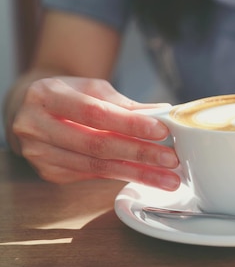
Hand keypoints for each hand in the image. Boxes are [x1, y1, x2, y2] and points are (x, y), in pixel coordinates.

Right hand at [11, 77, 179, 189]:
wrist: (32, 107)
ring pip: (96, 167)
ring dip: (137, 174)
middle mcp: (36, 126)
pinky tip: (146, 178)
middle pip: (96, 145)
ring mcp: (39, 154)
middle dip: (139, 154)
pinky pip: (92, 176)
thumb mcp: (92, 88)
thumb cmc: (69, 94)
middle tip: (170, 160)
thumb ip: (123, 103)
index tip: (161, 131)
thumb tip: (162, 114)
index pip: (94, 113)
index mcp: (46, 96)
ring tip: (167, 178)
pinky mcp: (49, 173)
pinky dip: (122, 176)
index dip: (130, 124)